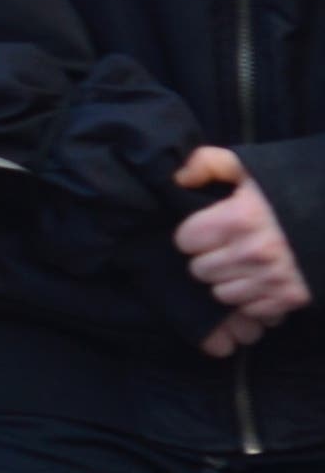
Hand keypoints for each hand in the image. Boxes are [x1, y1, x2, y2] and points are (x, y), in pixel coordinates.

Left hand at [184, 148, 307, 352]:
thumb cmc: (292, 190)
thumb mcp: (251, 168)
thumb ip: (209, 163)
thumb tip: (180, 179)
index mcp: (239, 218)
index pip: (186, 241)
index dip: (195, 234)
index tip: (209, 230)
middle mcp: (253, 252)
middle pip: (200, 270)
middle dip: (209, 258)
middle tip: (227, 248)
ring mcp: (273, 278)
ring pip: (221, 293)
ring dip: (229, 281)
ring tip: (245, 265)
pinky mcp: (291, 298)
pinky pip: (251, 309)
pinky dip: (253, 299)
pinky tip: (263, 280)